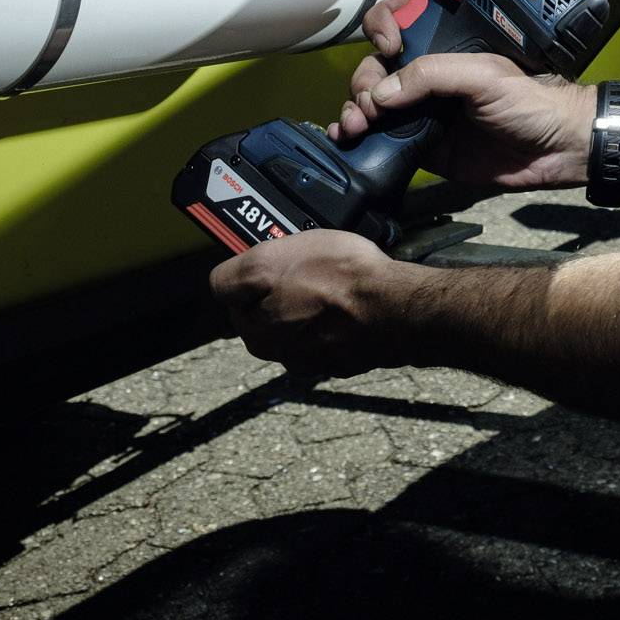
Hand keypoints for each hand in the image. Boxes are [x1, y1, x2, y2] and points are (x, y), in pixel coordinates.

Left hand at [210, 230, 402, 378]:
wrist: (396, 308)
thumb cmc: (337, 279)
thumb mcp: (268, 261)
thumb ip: (234, 276)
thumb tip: (222, 283)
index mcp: (256, 334)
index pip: (234, 295)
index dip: (254, 270)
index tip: (275, 259)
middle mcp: (281, 354)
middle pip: (268, 309)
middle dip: (282, 288)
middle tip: (307, 266)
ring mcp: (316, 360)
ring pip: (300, 321)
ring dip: (310, 303)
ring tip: (334, 281)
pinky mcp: (346, 360)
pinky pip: (331, 331)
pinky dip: (336, 318)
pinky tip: (351, 301)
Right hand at [331, 0, 595, 188]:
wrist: (555, 151)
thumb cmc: (530, 101)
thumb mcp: (484, 75)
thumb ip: (432, 75)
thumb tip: (380, 94)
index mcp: (444, 45)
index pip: (398, 21)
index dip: (383, 26)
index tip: (389, 46)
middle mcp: (427, 75)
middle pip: (376, 67)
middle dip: (364, 80)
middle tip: (371, 104)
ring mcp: (421, 110)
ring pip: (372, 102)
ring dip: (354, 109)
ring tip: (354, 125)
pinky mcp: (420, 145)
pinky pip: (381, 138)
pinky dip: (357, 136)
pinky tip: (344, 137)